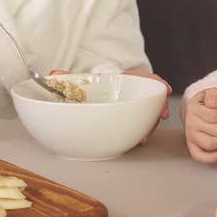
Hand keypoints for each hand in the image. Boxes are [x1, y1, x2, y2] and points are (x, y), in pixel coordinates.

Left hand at [51, 69, 171, 143]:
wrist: (89, 101)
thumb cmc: (89, 90)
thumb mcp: (79, 83)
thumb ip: (66, 79)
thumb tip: (52, 75)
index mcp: (123, 81)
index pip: (145, 79)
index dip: (157, 83)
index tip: (165, 89)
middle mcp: (132, 95)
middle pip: (151, 100)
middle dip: (158, 108)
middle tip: (161, 116)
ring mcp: (133, 109)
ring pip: (148, 116)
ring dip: (149, 126)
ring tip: (144, 138)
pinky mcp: (131, 123)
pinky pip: (140, 127)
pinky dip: (141, 134)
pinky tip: (139, 141)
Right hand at [185, 87, 216, 162]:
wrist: (200, 108)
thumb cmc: (209, 102)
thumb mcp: (212, 92)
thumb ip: (214, 94)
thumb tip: (213, 102)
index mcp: (194, 108)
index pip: (215, 114)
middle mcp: (190, 123)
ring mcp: (191, 136)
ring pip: (212, 143)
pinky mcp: (193, 146)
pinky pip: (200, 156)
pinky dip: (212, 157)